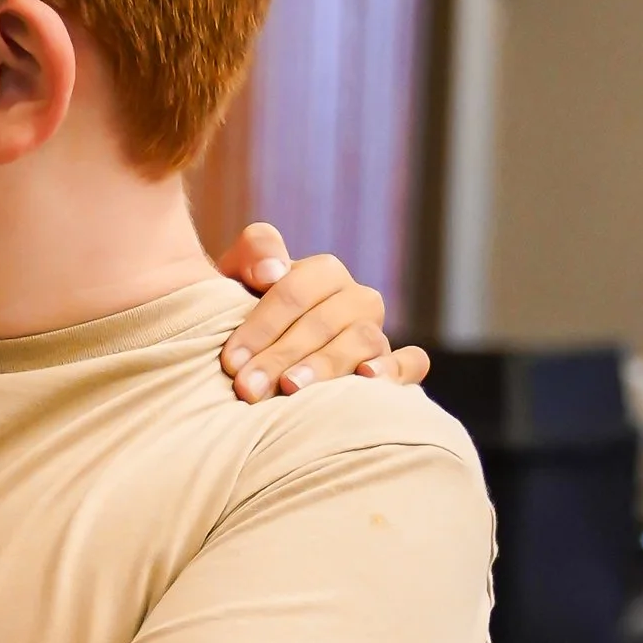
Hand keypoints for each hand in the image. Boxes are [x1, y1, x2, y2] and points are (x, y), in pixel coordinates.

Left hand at [216, 225, 430, 403]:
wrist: (264, 356)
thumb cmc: (246, 314)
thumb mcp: (238, 276)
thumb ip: (254, 253)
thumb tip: (271, 272)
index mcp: (323, 273)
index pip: (296, 291)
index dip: (262, 325)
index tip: (231, 360)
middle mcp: (356, 299)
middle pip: (324, 322)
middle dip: (281, 356)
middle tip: (247, 388)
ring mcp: (377, 331)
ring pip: (362, 341)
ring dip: (326, 365)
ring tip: (290, 389)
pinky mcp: (396, 364)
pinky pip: (412, 362)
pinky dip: (395, 369)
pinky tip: (367, 380)